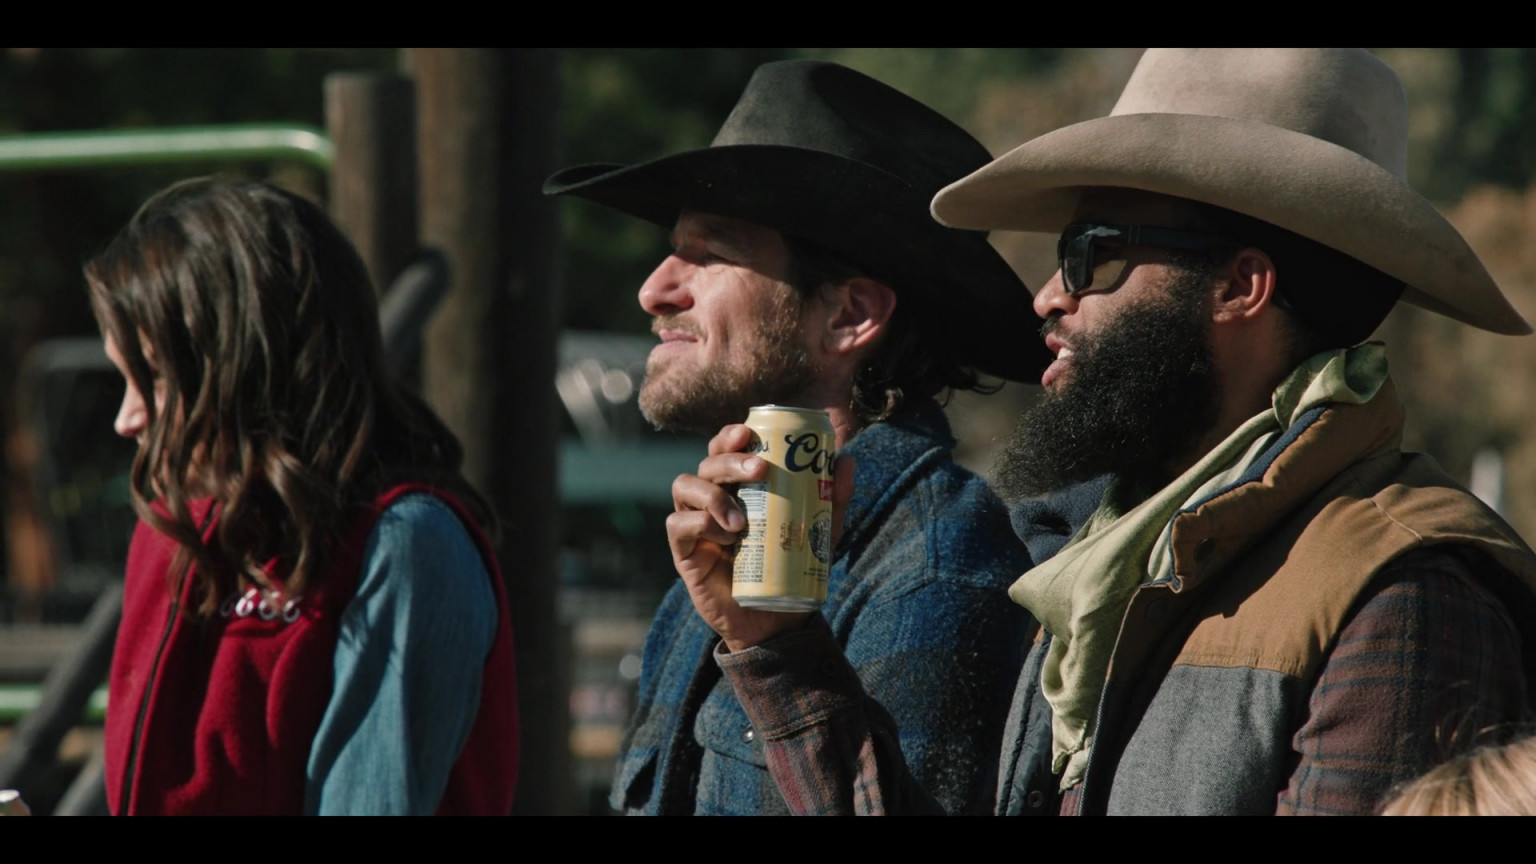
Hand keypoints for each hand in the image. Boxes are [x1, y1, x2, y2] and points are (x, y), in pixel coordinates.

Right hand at [666, 424, 853, 652]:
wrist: (777, 619)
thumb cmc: (793, 567)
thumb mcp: (821, 531)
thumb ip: (833, 497)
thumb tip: (847, 458)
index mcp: (738, 487)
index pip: (723, 449)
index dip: (729, 435)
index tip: (749, 433)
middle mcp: (711, 499)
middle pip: (706, 462)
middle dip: (729, 459)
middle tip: (759, 469)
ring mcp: (694, 524)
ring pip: (684, 486)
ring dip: (713, 494)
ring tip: (742, 521)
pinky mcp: (684, 552)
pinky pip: (677, 524)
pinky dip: (701, 524)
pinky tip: (727, 537)